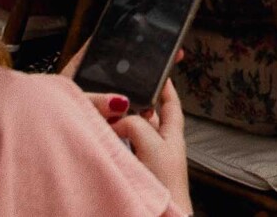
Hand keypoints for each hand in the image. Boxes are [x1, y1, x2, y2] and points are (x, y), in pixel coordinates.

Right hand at [111, 80, 193, 213]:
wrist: (160, 215)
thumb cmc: (166, 185)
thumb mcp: (153, 145)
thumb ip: (136, 125)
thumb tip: (119, 119)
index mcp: (173, 135)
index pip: (171, 104)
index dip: (166, 88)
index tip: (159, 72)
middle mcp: (161, 145)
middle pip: (147, 117)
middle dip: (134, 105)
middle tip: (119, 94)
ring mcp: (147, 158)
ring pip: (131, 132)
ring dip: (121, 124)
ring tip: (107, 115)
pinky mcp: (134, 170)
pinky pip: (121, 148)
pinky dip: (113, 141)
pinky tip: (103, 139)